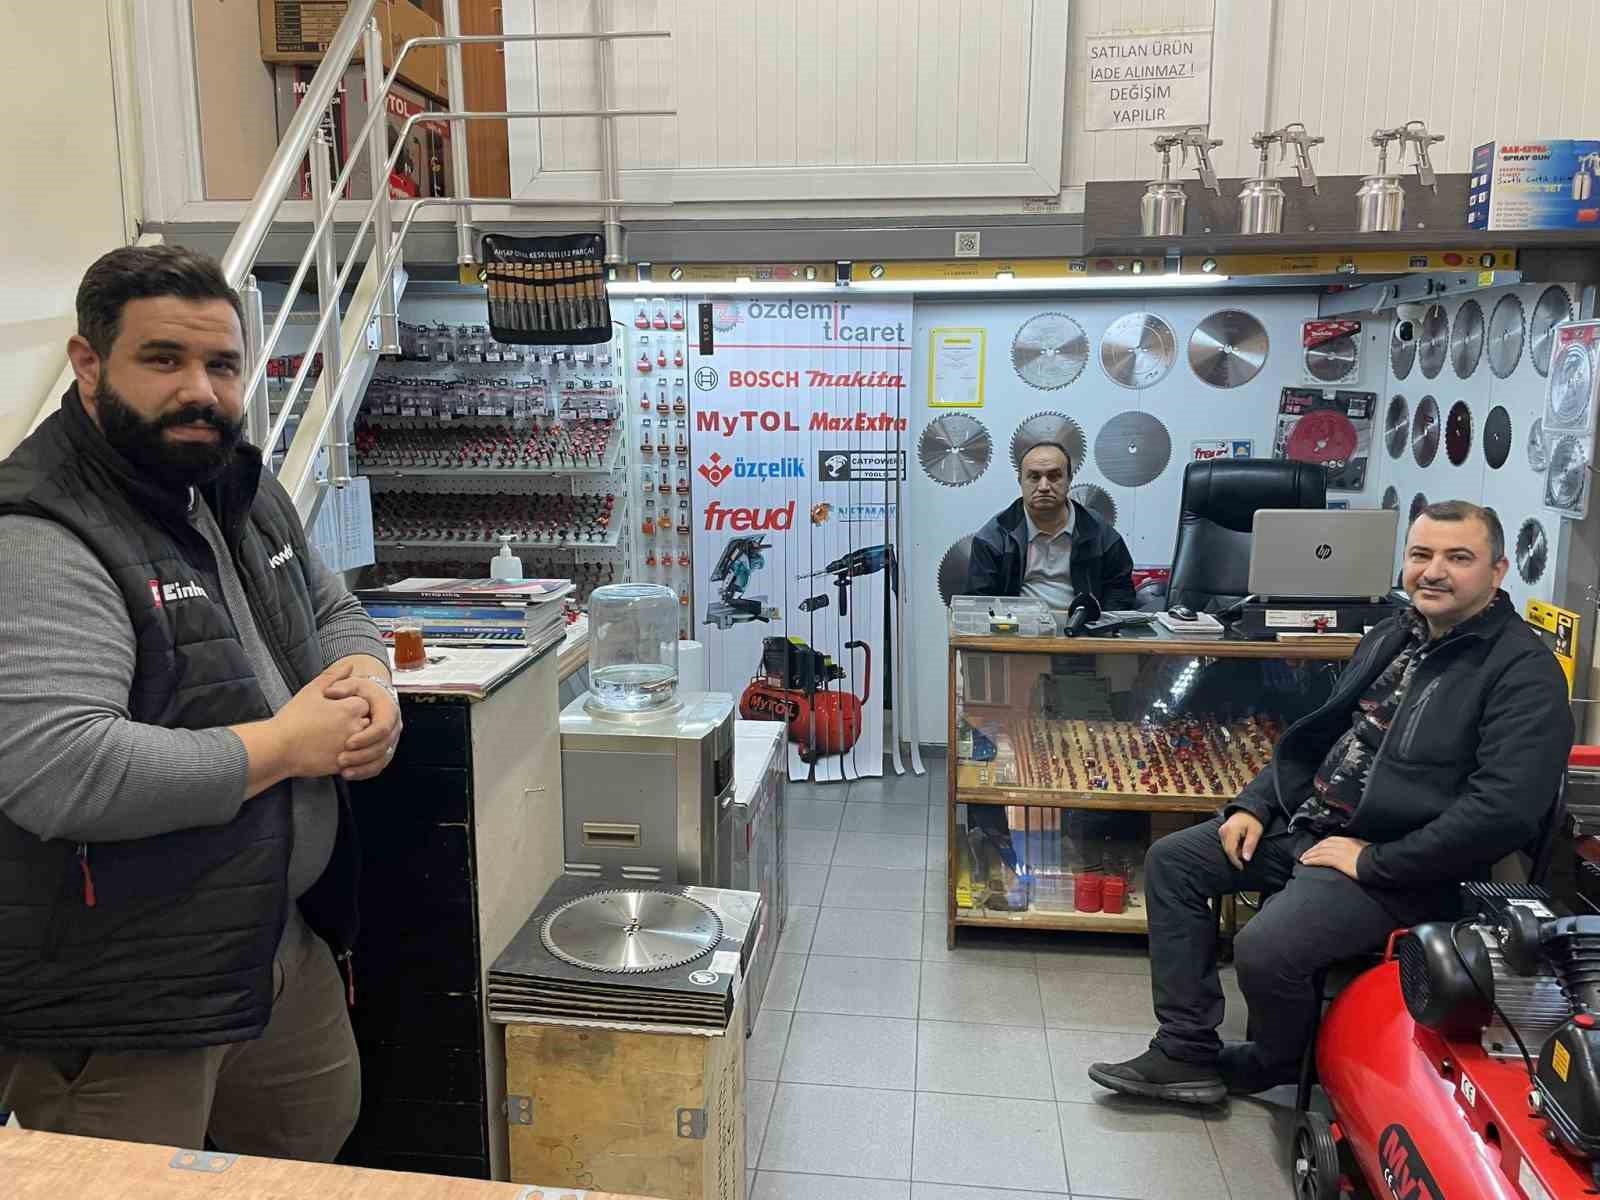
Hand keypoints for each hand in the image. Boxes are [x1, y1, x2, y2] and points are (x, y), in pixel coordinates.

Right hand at [272, 663, 371, 779]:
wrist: (278, 748)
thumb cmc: (293, 717)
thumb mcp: (311, 691)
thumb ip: (333, 676)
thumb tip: (350, 664)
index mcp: (350, 708)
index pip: (364, 704)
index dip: (349, 706)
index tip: (333, 709)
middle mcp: (355, 727)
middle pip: (366, 722)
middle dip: (354, 722)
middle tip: (330, 724)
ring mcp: (351, 747)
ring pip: (362, 742)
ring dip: (352, 739)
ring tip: (328, 737)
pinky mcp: (343, 764)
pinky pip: (354, 758)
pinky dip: (345, 754)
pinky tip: (326, 750)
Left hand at [323, 674, 402, 780]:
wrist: (368, 697)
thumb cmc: (360, 691)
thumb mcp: (352, 683)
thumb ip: (341, 686)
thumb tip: (332, 692)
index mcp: (387, 709)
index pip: (382, 727)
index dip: (366, 738)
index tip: (348, 743)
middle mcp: (393, 726)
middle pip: (383, 746)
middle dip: (362, 755)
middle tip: (341, 759)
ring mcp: (390, 740)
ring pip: (382, 759)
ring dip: (362, 767)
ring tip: (343, 770)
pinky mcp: (384, 750)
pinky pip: (378, 765)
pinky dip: (364, 772)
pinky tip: (348, 774)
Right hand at [1218, 810, 1264, 869]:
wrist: (1248, 810)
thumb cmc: (1253, 820)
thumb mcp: (1256, 832)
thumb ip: (1250, 845)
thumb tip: (1246, 859)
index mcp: (1231, 830)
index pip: (1230, 851)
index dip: (1236, 861)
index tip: (1242, 867)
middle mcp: (1223, 831)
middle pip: (1227, 850)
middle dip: (1237, 856)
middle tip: (1247, 853)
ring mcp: (1221, 831)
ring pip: (1227, 848)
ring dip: (1236, 851)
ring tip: (1245, 845)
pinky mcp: (1222, 832)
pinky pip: (1226, 844)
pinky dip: (1234, 847)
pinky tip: (1241, 842)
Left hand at [1299, 836, 1370, 880]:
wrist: (1379, 864)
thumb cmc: (1375, 859)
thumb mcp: (1365, 849)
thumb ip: (1356, 848)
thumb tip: (1353, 852)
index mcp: (1349, 840)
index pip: (1330, 840)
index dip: (1320, 845)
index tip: (1315, 849)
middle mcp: (1342, 844)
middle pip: (1323, 845)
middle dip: (1313, 849)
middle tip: (1305, 854)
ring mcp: (1339, 851)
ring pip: (1320, 851)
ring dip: (1310, 855)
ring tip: (1303, 859)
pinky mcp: (1338, 860)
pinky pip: (1321, 859)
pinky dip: (1312, 860)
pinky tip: (1307, 863)